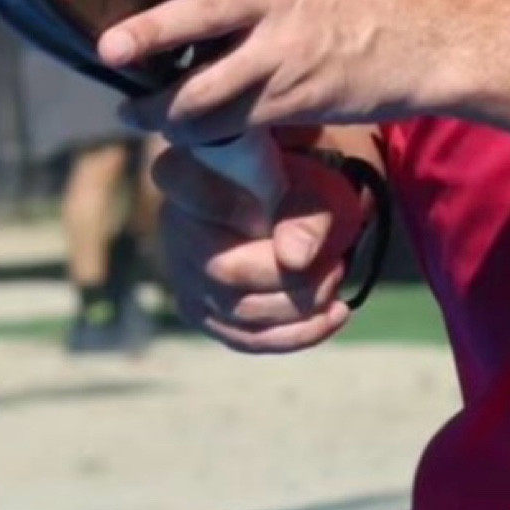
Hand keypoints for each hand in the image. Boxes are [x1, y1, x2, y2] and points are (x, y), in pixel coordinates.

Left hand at [100, 0, 446, 141]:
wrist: (425, 43)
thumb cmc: (357, 3)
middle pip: (201, 13)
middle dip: (149, 34)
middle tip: (109, 50)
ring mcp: (285, 51)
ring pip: (207, 86)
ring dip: (161, 107)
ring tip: (134, 113)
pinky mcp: (293, 99)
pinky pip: (232, 122)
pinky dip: (201, 134)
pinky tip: (183, 135)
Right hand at [152, 136, 372, 354]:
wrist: (296, 197)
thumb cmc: (299, 176)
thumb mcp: (309, 177)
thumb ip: (302, 209)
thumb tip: (294, 258)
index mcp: (185, 171)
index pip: (195, 192)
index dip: (238, 208)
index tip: (286, 220)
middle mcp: (174, 225)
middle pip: (222, 270)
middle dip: (289, 278)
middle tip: (335, 263)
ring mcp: (185, 275)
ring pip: (238, 311)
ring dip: (300, 305)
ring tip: (336, 277)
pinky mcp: (205, 312)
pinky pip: (246, 338)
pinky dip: (297, 332)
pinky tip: (334, 315)